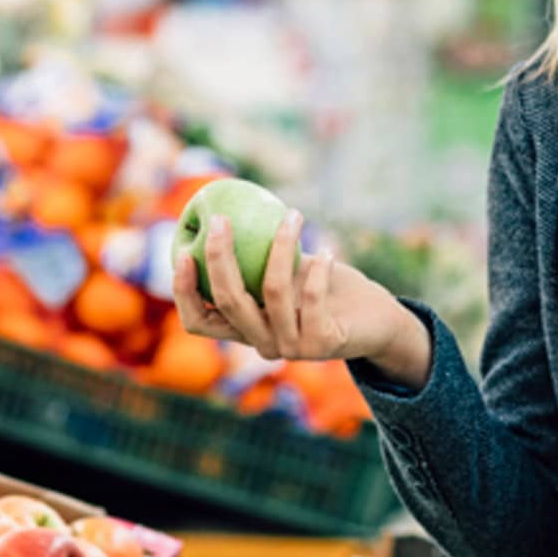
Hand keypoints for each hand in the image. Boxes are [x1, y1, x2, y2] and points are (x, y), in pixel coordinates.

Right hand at [171, 208, 416, 367]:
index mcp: (246, 329)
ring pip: (272, 291)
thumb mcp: (288, 269)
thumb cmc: (325, 287)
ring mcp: (291, 349)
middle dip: (219, 256)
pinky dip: (318, 268)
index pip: (198, 321)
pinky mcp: (323, 346)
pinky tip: (325, 249)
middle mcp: (262, 344)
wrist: (374, 321)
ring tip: (293, 215)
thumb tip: (223, 207)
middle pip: (229, 301)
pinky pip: (312, 298)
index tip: (183, 252)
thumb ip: (257, 253)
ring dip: (281, 246)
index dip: (184, 292)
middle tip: (221, 219)